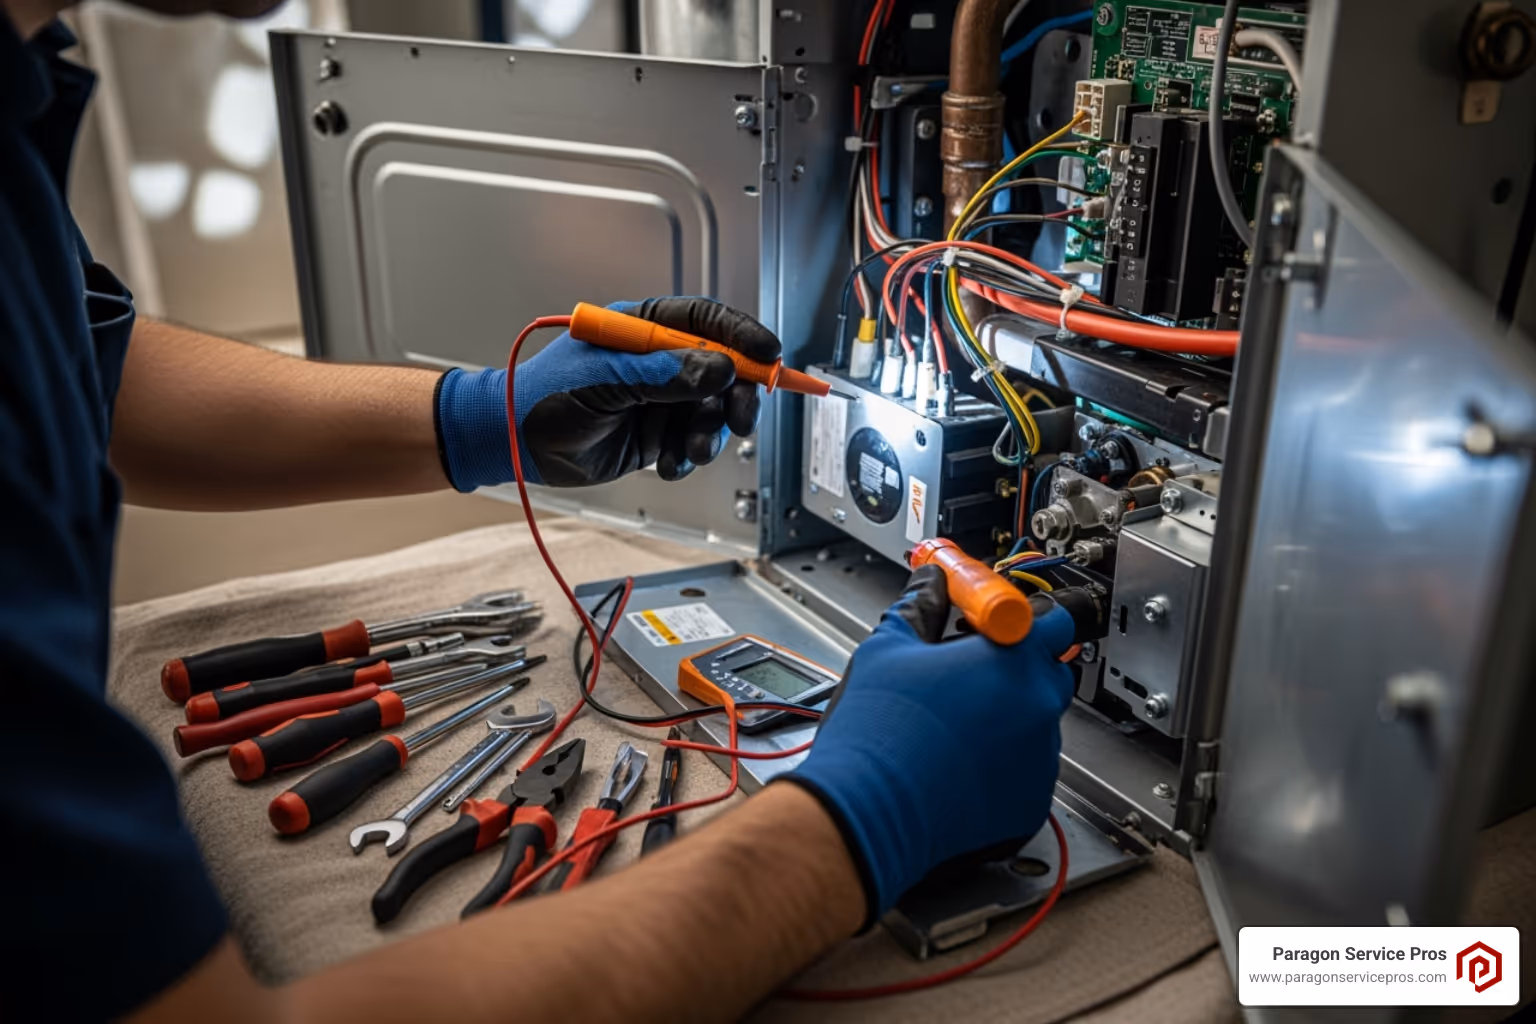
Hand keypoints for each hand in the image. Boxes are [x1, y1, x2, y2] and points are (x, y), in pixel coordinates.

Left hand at [435, 298, 779, 488]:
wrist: (513, 442)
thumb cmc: (542, 395)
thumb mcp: (607, 380)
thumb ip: (665, 374)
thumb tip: (719, 369)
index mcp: (644, 327)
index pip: (707, 322)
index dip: (743, 336)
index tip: (769, 355)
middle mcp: (658, 360)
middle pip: (723, 369)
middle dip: (738, 395)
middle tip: (742, 417)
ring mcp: (659, 397)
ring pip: (711, 411)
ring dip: (710, 434)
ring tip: (690, 450)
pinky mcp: (655, 432)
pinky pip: (691, 441)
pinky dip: (688, 456)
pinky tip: (669, 463)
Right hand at [781, 565, 1074, 924]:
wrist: (868, 809)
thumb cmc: (877, 732)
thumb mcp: (888, 649)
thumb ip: (921, 606)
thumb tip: (932, 583)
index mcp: (1011, 659)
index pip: (1054, 620)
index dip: (1023, 619)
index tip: (996, 624)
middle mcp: (1036, 707)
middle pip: (1049, 671)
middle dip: (1016, 668)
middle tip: (968, 673)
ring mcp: (1038, 759)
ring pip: (1037, 724)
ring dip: (1009, 719)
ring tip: (953, 727)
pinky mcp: (1030, 803)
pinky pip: (1027, 771)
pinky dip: (1003, 765)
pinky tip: (958, 763)